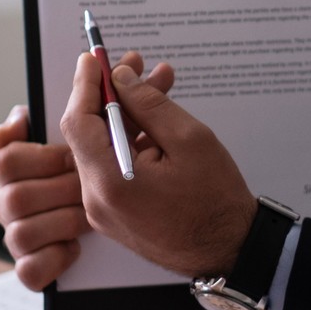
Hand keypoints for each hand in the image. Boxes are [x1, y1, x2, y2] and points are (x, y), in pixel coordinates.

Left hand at [62, 52, 254, 277]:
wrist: (231, 252)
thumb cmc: (216, 201)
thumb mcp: (189, 139)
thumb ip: (149, 104)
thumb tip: (121, 78)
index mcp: (110, 182)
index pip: (79, 122)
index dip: (85, 84)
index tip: (95, 58)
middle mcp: (97, 199)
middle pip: (90, 134)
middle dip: (111, 94)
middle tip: (135, 63)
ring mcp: (104, 210)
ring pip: (104, 148)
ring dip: (126, 114)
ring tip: (159, 83)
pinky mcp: (115, 213)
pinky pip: (114, 166)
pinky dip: (130, 140)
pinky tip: (156, 120)